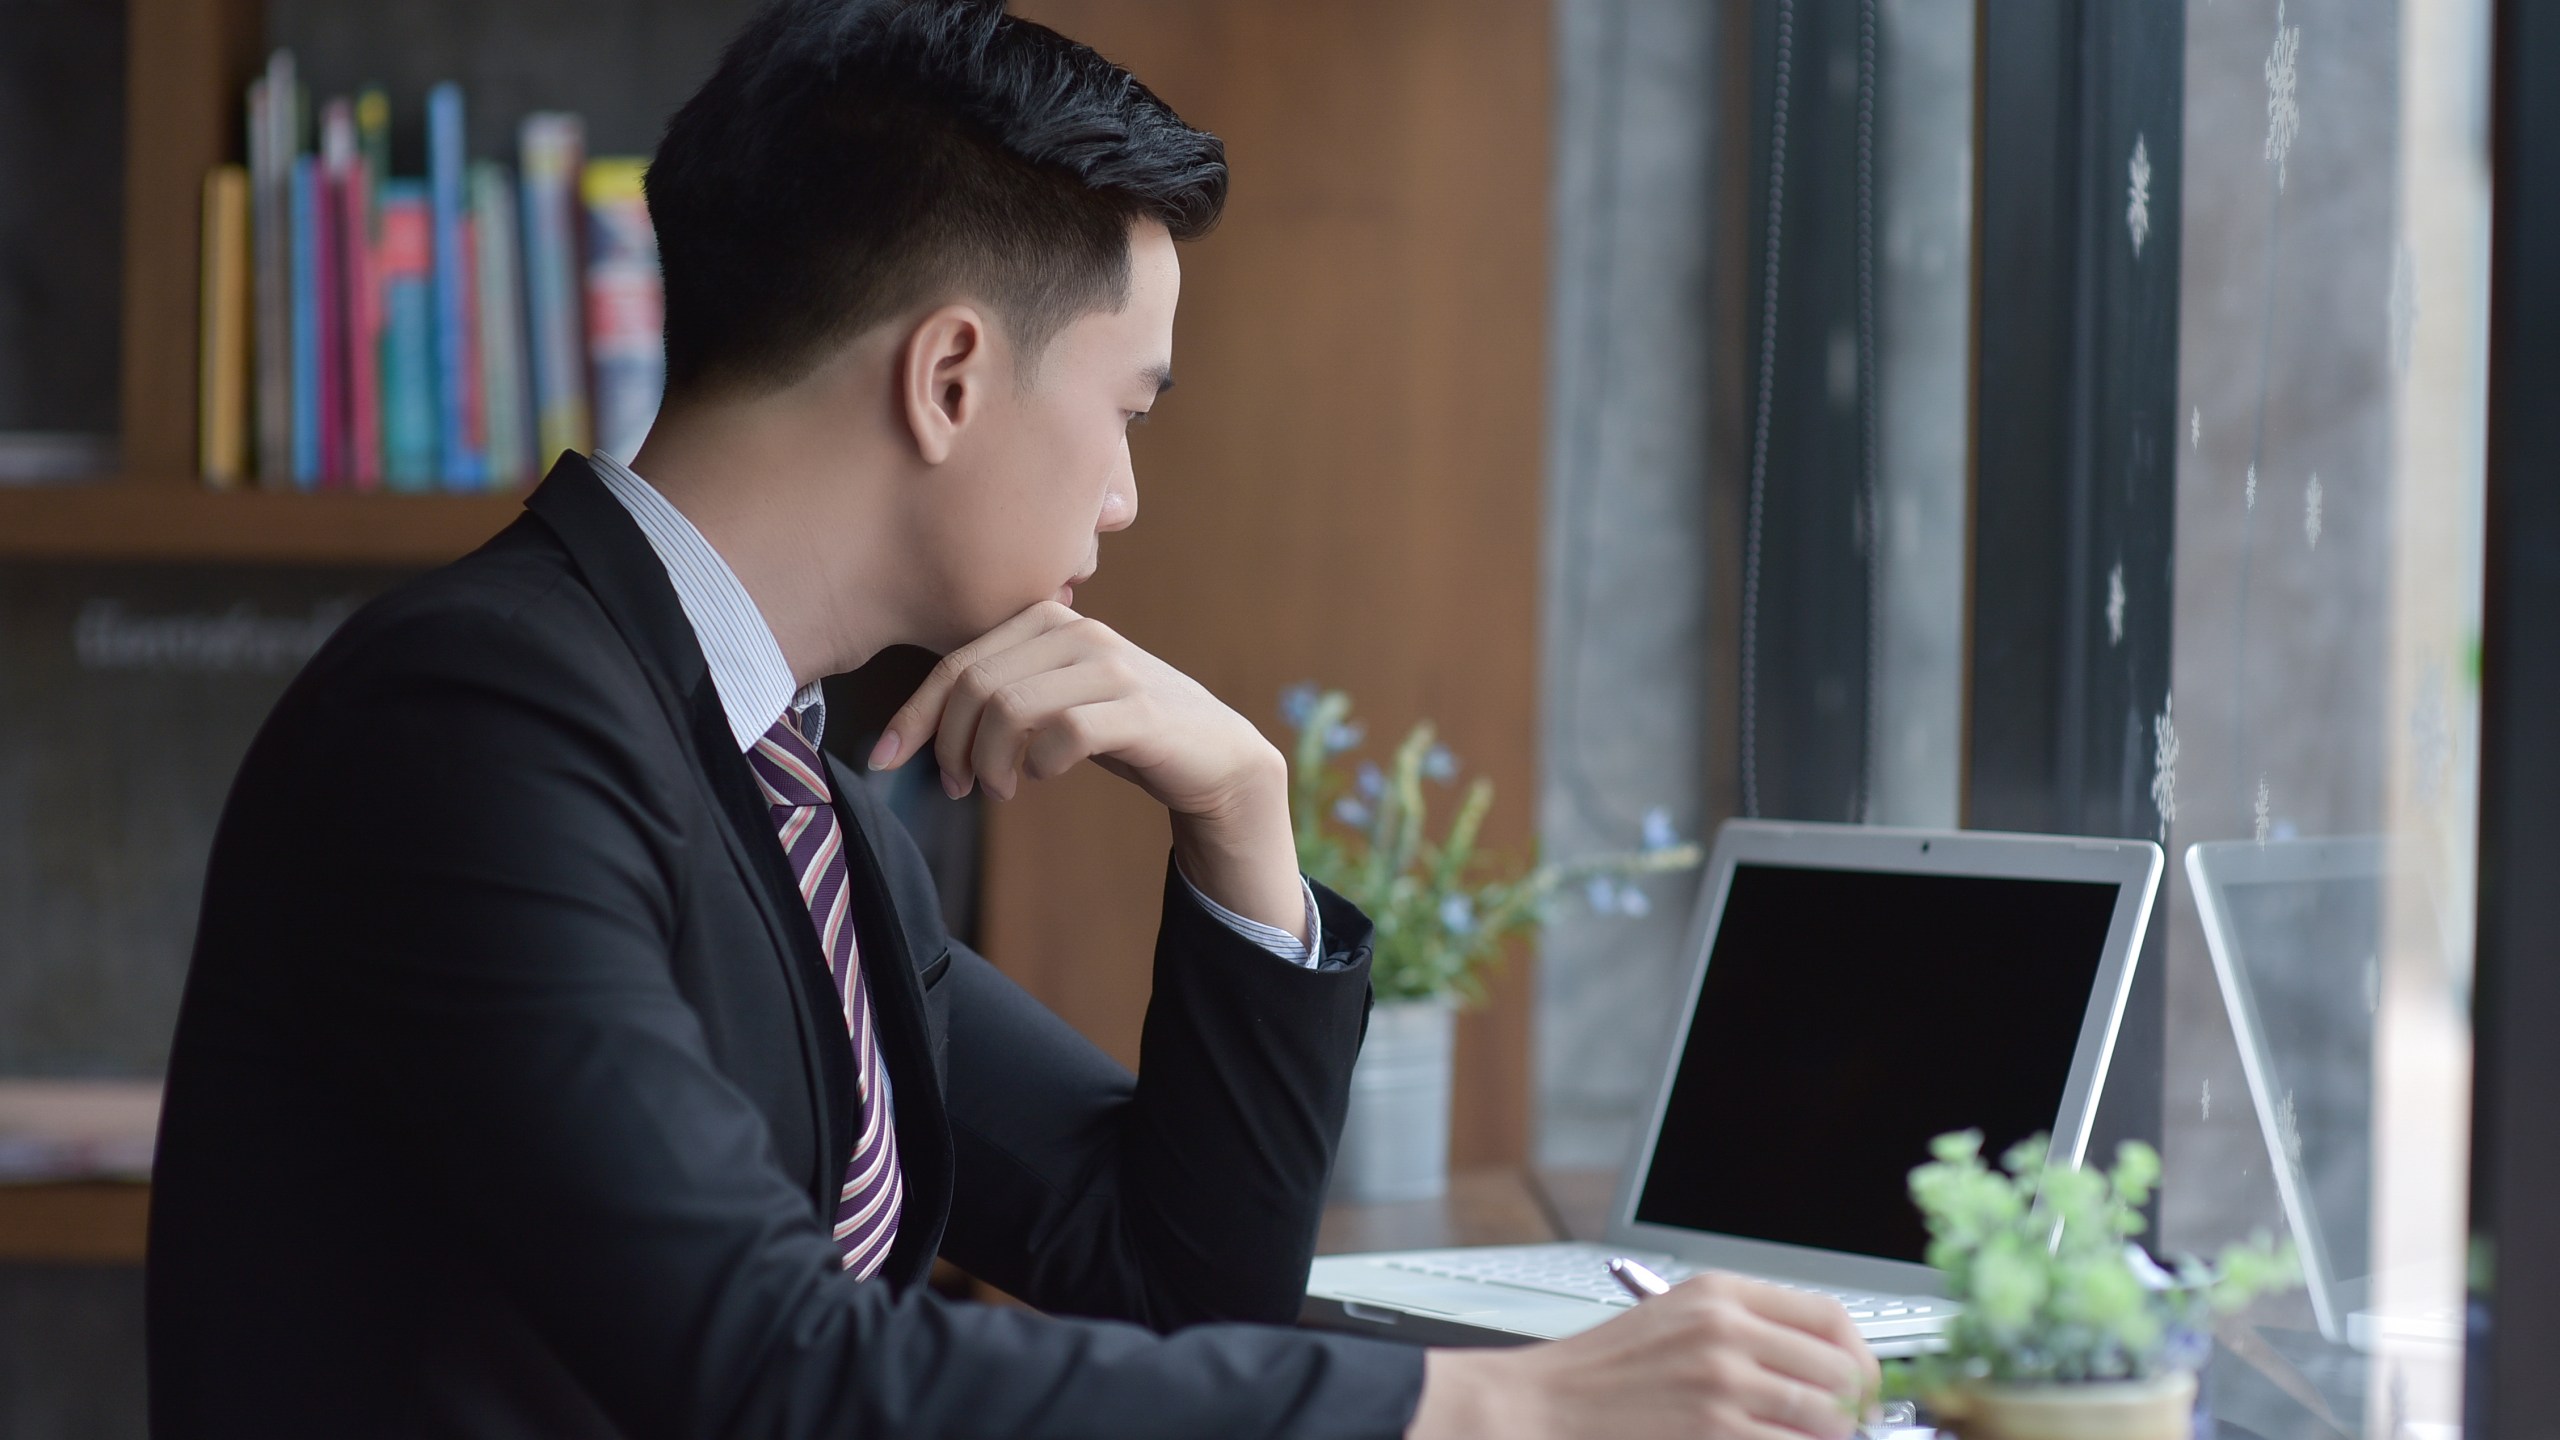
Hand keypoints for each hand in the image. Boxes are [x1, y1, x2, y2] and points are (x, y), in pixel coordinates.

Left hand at [868, 601, 1304, 937]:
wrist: (1211, 753)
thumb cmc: (1120, 729)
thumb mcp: (1053, 700)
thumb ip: (998, 695)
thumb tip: (916, 732)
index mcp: (1047, 620)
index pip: (958, 663)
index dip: (914, 715)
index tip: (885, 759)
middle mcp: (1078, 631)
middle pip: (976, 686)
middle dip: (951, 746)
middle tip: (961, 787)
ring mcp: (1111, 667)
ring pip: (1010, 708)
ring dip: (991, 762)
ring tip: (1000, 789)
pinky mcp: (1138, 709)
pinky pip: (1062, 732)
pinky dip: (1039, 764)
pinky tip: (1043, 776)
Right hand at [1406, 1273, 1879, 1439]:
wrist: (1541, 1406)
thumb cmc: (1603, 1373)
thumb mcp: (1674, 1323)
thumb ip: (1746, 1334)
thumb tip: (1824, 1372)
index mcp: (1720, 1294)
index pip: (1830, 1316)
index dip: (1859, 1358)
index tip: (1860, 1386)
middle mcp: (1727, 1330)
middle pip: (1841, 1370)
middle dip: (1854, 1410)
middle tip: (1843, 1430)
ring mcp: (1722, 1384)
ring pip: (1827, 1419)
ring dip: (1827, 1439)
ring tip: (1800, 1439)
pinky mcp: (1715, 1433)